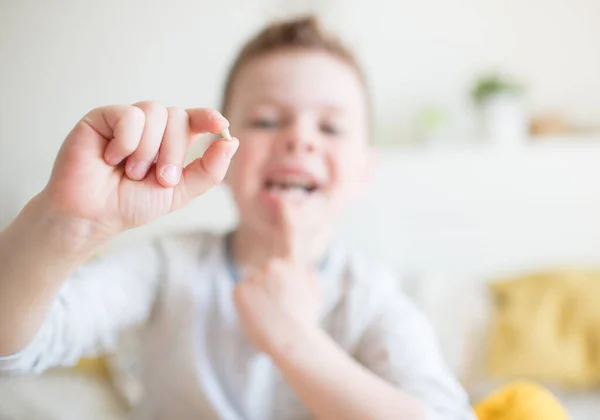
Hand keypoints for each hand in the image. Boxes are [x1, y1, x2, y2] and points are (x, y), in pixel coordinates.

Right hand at [41, 102, 238, 236]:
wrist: (93, 215)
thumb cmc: (131, 204)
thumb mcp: (179, 192)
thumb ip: (208, 171)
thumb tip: (232, 142)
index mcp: (171, 142)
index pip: (194, 120)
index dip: (208, 118)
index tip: (220, 125)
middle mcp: (152, 128)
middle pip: (178, 117)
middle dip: (174, 152)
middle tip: (161, 178)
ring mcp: (128, 120)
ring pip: (155, 112)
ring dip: (148, 150)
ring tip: (132, 172)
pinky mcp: (103, 117)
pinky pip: (129, 115)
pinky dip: (127, 141)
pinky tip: (111, 158)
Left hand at [233, 202, 322, 353]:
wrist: (293, 341)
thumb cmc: (305, 321)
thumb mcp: (314, 294)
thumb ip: (306, 277)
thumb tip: (303, 271)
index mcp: (293, 265)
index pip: (290, 236)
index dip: (287, 218)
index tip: (282, 201)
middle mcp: (274, 265)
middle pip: (265, 271)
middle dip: (269, 286)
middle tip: (279, 307)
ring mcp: (256, 276)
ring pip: (253, 283)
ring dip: (258, 297)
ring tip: (270, 314)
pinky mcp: (240, 289)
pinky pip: (241, 294)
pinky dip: (246, 305)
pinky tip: (259, 315)